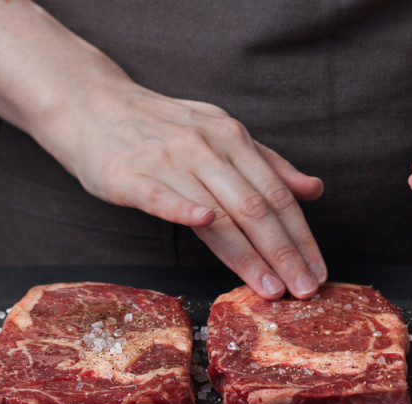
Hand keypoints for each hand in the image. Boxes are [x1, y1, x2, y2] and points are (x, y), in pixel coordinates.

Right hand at [45, 84, 326, 298]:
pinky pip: (161, 195)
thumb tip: (313, 189)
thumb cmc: (162, 127)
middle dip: (284, 253)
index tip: (318, 271)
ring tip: (270, 287)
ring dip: (247, 253)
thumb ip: (268, 163)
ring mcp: (169, 160)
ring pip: (217, 211)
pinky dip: (183, 207)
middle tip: (304, 290)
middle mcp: (206, 148)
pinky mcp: (131, 174)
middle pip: (255, 207)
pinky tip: (204, 224)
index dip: (301, 236)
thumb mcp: (221, 133)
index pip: (277, 195)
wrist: (94, 105)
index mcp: (232, 139)